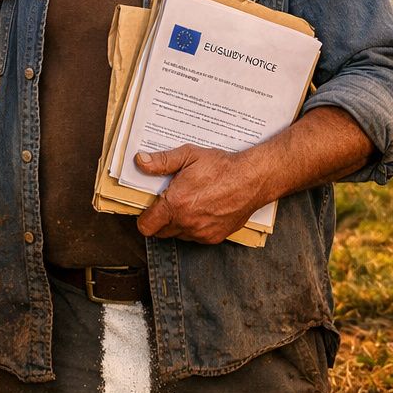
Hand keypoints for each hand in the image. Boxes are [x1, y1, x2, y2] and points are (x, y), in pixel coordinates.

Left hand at [134, 144, 269, 243]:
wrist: (252, 179)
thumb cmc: (221, 167)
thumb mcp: (189, 155)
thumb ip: (161, 161)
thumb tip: (141, 162)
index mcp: (175, 204)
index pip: (146, 226)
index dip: (144, 218)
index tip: (149, 208)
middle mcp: (186, 222)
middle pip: (160, 232)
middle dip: (160, 220)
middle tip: (168, 203)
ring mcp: (201, 233)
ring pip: (178, 235)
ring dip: (178, 224)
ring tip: (188, 204)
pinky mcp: (214, 237)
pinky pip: (196, 237)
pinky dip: (195, 227)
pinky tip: (202, 210)